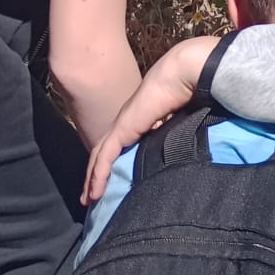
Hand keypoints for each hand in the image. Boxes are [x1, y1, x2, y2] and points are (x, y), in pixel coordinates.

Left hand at [84, 36, 219, 202]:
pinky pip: (104, 158)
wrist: (181, 75)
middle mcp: (126, 122)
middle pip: (102, 152)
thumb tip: (183, 146)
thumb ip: (173, 131)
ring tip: (87, 200)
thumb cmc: (186, 91)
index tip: (112, 180)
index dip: (112, 163)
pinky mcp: (121, 130)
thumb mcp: (179, 118)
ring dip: (91, 179)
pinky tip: (94, 192)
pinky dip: (98, 176)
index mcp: (139, 119)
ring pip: (98, 157)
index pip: (119, 144)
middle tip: (89, 197)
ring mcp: (121, 125)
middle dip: (94, 174)